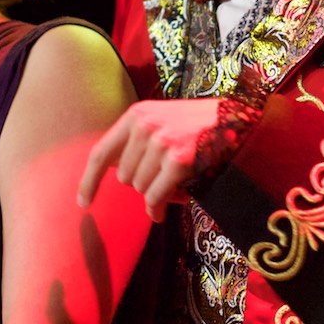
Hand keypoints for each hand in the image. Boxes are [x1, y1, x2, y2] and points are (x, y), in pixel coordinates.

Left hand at [76, 97, 220, 221]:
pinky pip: (155, 197)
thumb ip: (138, 141)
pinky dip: (158, 208)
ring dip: (156, 193)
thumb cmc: (199, 125)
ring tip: (177, 183)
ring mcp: (162, 142)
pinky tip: (168, 208)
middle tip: (166, 179)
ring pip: (140, 188)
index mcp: (137, 115)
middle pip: (124, 177)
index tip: (83, 202)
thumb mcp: (163, 121)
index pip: (101, 152)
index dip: (89, 180)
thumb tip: (116, 173)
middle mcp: (145, 126)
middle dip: (142, 184)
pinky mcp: (179, 160)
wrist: (240, 120)